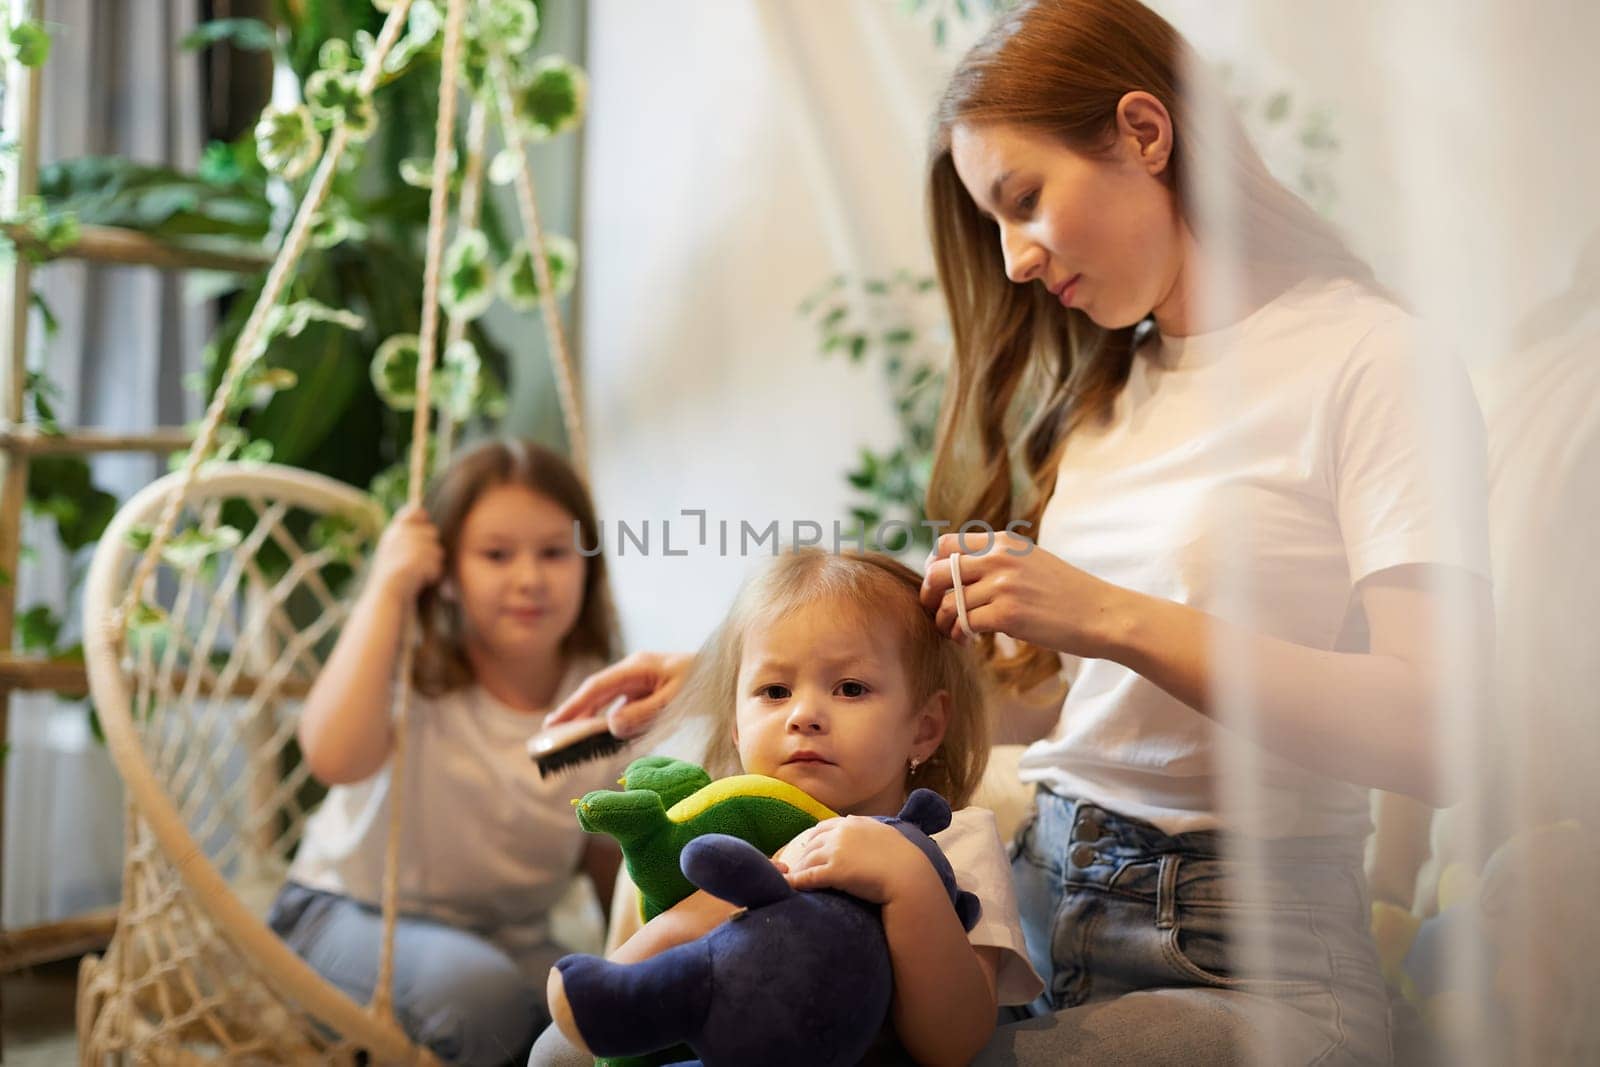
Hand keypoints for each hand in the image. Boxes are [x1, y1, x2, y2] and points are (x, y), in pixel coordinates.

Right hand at [368, 504, 442, 603]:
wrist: (384, 601)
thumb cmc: (396, 579)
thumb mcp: (398, 552)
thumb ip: (409, 534)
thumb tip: (423, 512)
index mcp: (393, 533)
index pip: (414, 512)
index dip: (423, 517)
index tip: (425, 525)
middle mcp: (396, 537)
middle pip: (432, 532)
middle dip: (432, 550)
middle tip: (421, 564)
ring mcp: (402, 549)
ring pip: (437, 550)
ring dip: (433, 564)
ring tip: (420, 575)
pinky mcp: (410, 563)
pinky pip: (435, 565)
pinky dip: (432, 575)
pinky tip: (421, 581)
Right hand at [543, 650, 693, 738]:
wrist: (727, 672)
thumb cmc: (703, 683)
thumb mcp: (675, 700)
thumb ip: (643, 713)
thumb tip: (610, 726)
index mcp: (637, 666)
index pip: (597, 687)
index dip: (573, 705)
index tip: (554, 723)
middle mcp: (634, 670)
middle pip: (597, 692)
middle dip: (574, 711)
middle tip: (551, 733)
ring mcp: (640, 680)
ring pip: (609, 701)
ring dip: (592, 719)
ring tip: (573, 738)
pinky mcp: (647, 691)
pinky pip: (624, 707)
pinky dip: (614, 722)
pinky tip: (607, 738)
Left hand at [778, 816, 939, 905]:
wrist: (909, 876)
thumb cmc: (904, 859)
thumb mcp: (886, 835)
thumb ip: (870, 830)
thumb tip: (861, 828)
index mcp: (853, 823)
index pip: (823, 828)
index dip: (814, 839)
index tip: (809, 849)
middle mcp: (841, 833)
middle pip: (812, 844)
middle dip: (803, 856)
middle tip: (797, 868)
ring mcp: (835, 851)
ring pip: (807, 860)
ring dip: (798, 870)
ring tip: (792, 880)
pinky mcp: (832, 871)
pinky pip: (807, 876)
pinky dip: (795, 881)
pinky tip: (789, 887)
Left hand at [919, 530, 1121, 657]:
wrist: (1101, 614)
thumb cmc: (1067, 593)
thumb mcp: (1032, 562)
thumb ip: (999, 560)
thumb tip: (956, 572)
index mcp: (1004, 542)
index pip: (946, 544)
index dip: (934, 566)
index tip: (939, 585)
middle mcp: (1000, 558)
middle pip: (938, 572)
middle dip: (930, 594)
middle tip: (935, 611)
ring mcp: (1003, 585)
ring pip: (948, 602)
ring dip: (944, 621)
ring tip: (954, 632)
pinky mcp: (1007, 614)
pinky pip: (963, 623)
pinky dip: (959, 634)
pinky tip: (967, 641)